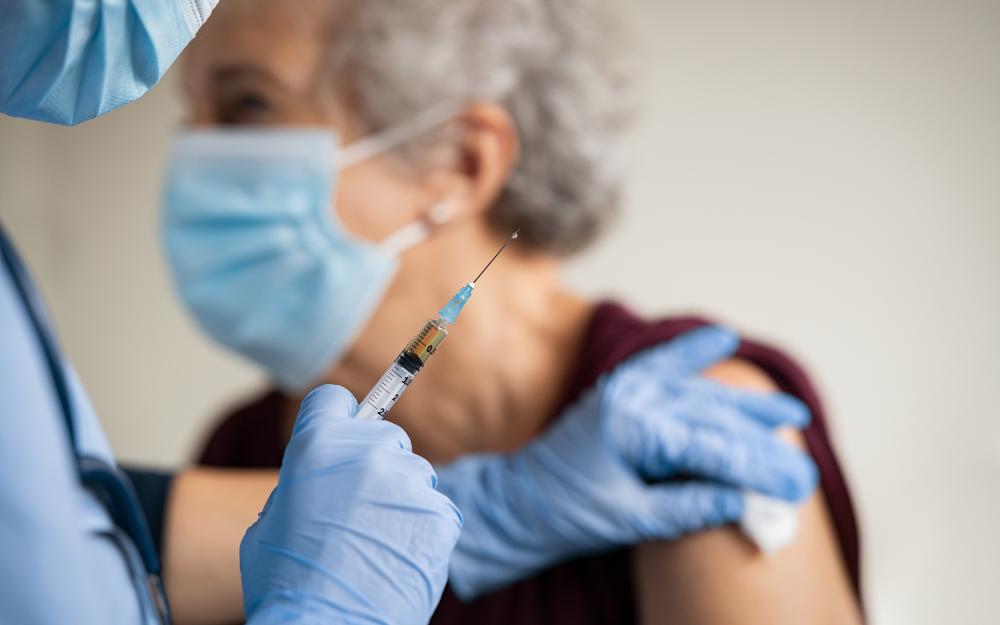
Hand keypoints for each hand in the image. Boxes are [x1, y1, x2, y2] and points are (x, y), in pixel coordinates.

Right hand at [240, 385, 461, 624]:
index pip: (333, 400)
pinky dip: (422, 528)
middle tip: (358, 507)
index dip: (336, 418)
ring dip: (401, 498)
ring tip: (376, 542)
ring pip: (413, 473)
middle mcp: (366, 453)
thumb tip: (321, 477)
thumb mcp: (270, 521)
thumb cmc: (287, 583)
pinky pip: (435, 508)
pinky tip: (398, 555)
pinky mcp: (439, 513)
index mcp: (315, 447)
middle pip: (385, 436)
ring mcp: (407, 481)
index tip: (342, 432)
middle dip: (375, 464)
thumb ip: (301, 484)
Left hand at [435, 326, 817, 600]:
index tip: (798, 484)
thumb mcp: (630, 520)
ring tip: (790, 414)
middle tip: (804, 468)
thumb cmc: (565, 513)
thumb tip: (746, 503)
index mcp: (635, 427)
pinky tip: (722, 339)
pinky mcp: (621, 389)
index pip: (714, 447)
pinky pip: (663, 365)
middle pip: (715, 417)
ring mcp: (626, 388)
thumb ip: (689, 507)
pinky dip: (693, 353)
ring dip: (744, 406)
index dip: (760, 467)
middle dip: (762, 444)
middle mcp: (634, 397)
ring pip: (699, 393)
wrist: (516, 501)